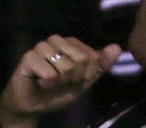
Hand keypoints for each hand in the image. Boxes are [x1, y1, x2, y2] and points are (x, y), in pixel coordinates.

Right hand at [0, 36, 122, 126]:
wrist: (32, 105)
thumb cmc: (57, 92)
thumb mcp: (83, 82)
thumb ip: (100, 66)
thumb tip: (117, 47)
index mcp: (70, 44)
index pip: (92, 56)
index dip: (87, 74)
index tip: (75, 80)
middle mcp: (56, 40)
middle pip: (81, 59)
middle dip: (75, 78)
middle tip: (62, 82)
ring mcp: (41, 47)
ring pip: (66, 65)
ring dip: (61, 81)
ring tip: (51, 83)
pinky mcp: (28, 57)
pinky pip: (49, 73)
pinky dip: (48, 84)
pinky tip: (41, 83)